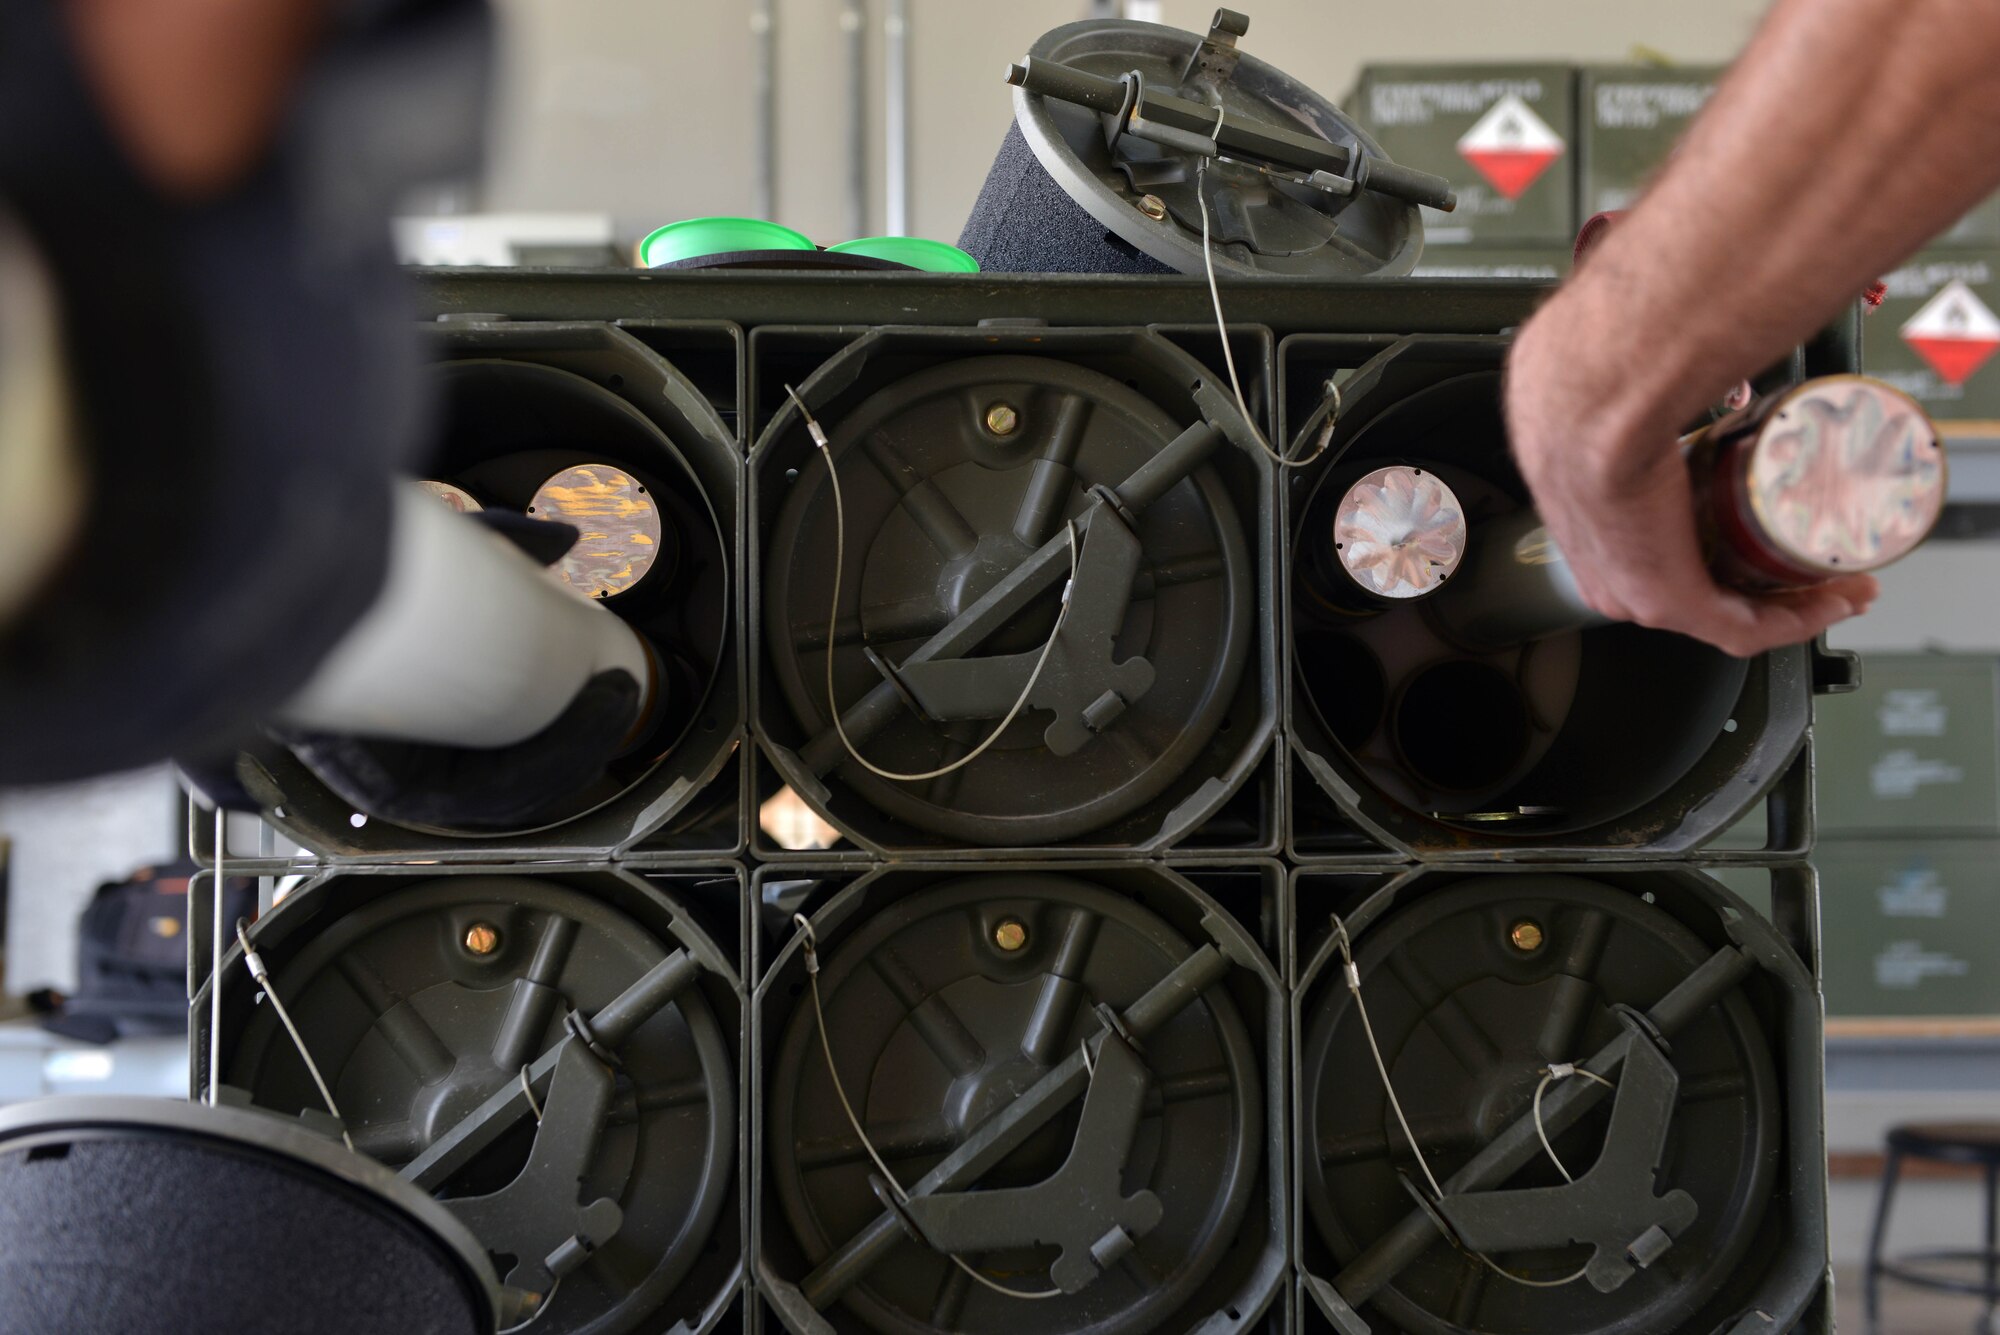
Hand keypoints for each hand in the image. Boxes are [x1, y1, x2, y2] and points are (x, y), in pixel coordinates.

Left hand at [1505, 302, 1876, 657]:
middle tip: (1823, 562)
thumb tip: (1691, 343)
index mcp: (1591, 517)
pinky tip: (1831, 599)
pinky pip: (1743, 630)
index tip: (1766, 532)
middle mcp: (1606, 564)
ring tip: (1842, 580)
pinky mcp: (1668, 601)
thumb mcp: (1623, 389)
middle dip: (1771, 579)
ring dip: (1794, 600)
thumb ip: (1653, 377)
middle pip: (1700, 589)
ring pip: (1726, 613)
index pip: (1663, 550)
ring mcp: (1635, 588)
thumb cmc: (1593, 377)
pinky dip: (1796, 618)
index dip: (1723, 546)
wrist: (1590, 396)